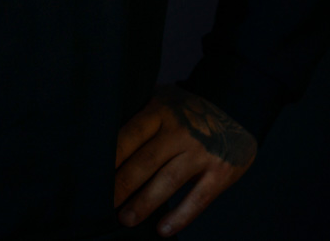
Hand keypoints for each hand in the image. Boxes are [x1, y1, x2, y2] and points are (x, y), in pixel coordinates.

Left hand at [114, 83, 256, 234]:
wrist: (235, 115)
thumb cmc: (185, 113)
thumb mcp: (162, 101)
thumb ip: (139, 115)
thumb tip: (101, 136)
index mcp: (161, 110)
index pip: (131, 133)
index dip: (113, 155)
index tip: (94, 172)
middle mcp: (180, 130)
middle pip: (146, 160)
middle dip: (123, 184)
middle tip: (104, 202)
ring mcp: (201, 151)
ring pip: (168, 181)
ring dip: (145, 202)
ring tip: (125, 219)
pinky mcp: (220, 173)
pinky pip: (197, 199)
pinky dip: (180, 216)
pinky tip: (162, 230)